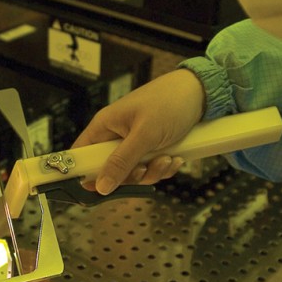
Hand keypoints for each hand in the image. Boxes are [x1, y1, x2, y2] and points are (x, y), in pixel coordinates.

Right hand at [72, 69, 205, 192]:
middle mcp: (116, 137)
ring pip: (133, 174)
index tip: (98, 189)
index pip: (80, 156)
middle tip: (145, 167)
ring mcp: (134, 144)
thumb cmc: (168, 102)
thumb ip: (121, 162)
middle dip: (131, 175)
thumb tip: (100, 186)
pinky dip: (163, 167)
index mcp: (104, 127)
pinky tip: (175, 157)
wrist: (200, 93)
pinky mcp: (151, 149)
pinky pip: (150, 169)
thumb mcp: (144, 134)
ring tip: (167, 158)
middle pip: (109, 171)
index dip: (85, 174)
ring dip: (152, 172)